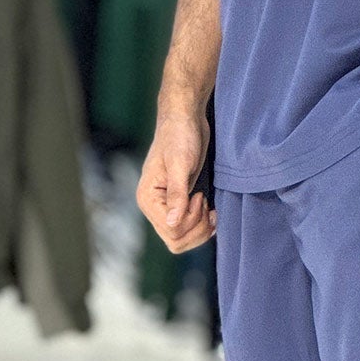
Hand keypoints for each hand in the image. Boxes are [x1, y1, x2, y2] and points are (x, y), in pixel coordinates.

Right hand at [137, 106, 215, 250]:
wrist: (185, 120)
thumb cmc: (180, 136)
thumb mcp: (180, 164)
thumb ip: (177, 194)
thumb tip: (173, 223)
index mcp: (148, 198)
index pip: (171, 231)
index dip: (190, 221)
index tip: (199, 196)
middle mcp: (153, 207)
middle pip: (176, 240)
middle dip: (197, 228)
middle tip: (205, 203)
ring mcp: (166, 207)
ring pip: (183, 239)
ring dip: (201, 229)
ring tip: (210, 208)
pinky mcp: (179, 204)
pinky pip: (189, 229)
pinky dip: (203, 226)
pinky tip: (211, 212)